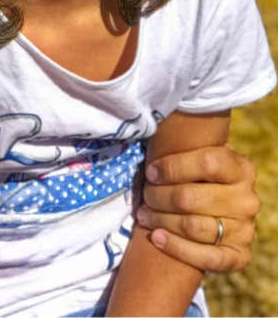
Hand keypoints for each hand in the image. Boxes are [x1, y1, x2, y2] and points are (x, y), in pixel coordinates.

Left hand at [137, 145, 258, 272]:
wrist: (216, 212)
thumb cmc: (194, 176)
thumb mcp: (195, 157)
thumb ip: (181, 149)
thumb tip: (148, 132)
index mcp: (240, 168)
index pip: (207, 163)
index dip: (173, 167)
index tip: (150, 171)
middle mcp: (247, 199)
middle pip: (191, 197)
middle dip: (158, 196)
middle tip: (143, 195)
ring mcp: (246, 229)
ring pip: (193, 226)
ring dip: (161, 220)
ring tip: (143, 214)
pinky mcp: (239, 255)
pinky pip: (207, 257)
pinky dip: (177, 248)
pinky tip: (156, 237)